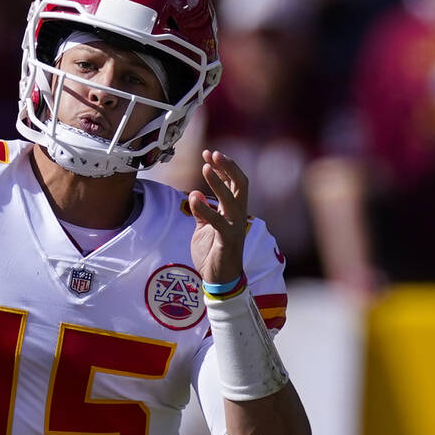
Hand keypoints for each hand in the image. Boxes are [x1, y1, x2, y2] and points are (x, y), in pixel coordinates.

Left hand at [188, 149, 246, 284]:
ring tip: (205, 168)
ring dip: (219, 183)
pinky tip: (194, 197)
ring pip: (232, 199)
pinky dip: (206, 209)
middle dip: (228, 167)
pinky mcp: (228, 240)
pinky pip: (219, 221)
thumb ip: (201, 213)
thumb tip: (195, 195)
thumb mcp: (203, 229)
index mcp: (232, 212)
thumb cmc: (213, 254)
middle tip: (213, 153)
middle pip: (240, 185)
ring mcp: (235, 227)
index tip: (209, 153)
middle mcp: (237, 216)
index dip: (223, 167)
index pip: (233, 183)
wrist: (219, 280)